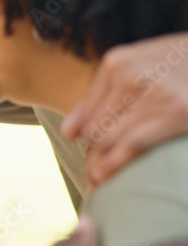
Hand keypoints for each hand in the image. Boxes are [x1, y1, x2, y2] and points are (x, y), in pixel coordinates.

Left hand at [61, 32, 187, 187]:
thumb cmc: (174, 65)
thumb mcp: (135, 66)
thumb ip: (99, 96)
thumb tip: (67, 133)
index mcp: (116, 63)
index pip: (86, 113)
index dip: (83, 138)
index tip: (88, 155)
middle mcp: (129, 76)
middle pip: (94, 128)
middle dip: (91, 154)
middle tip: (92, 174)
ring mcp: (153, 93)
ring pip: (108, 139)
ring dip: (98, 163)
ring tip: (95, 182)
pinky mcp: (177, 112)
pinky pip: (134, 143)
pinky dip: (115, 162)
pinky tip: (105, 174)